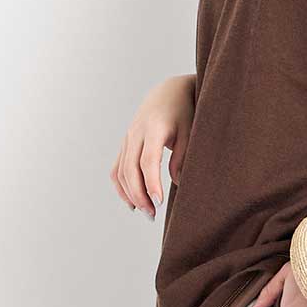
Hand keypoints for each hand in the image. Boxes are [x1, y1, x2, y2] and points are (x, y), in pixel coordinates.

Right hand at [111, 74, 194, 219]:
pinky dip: (122, 186)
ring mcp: (128, 138)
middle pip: (131, 169)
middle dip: (139, 194)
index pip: (148, 160)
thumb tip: (176, 182)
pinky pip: (117, 168)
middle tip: (152, 215)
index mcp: (154, 128)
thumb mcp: (189, 131)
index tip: (158, 202)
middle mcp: (136, 133)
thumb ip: (182, 156)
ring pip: (121, 171)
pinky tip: (132, 202)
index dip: (151, 183)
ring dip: (130, 194)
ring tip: (146, 212)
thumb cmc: (184, 111)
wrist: (169, 92)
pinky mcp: (125, 144)